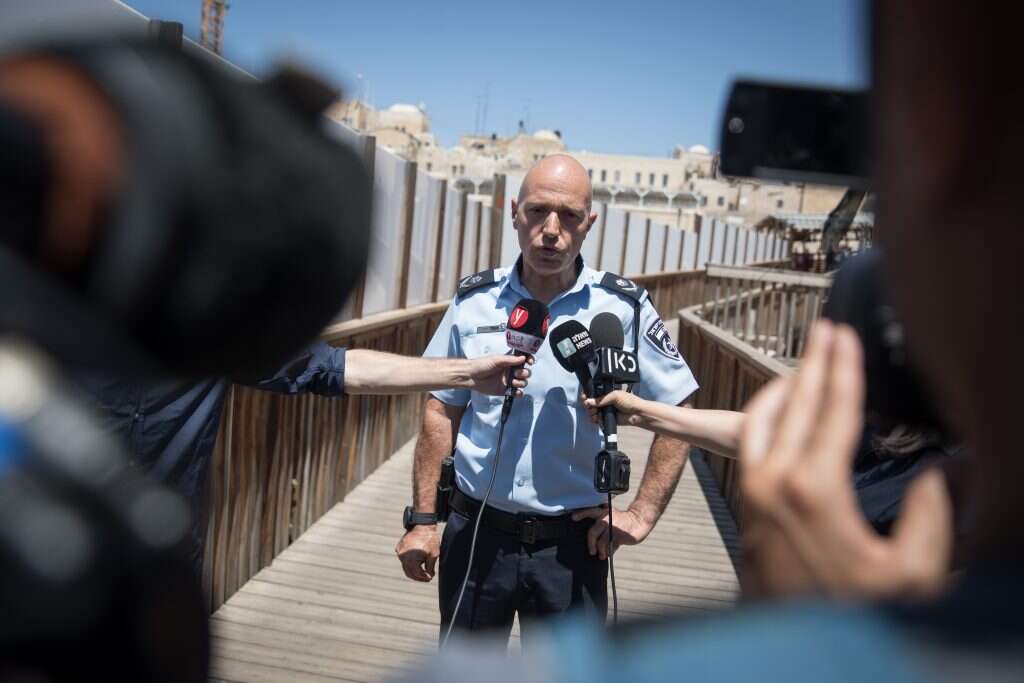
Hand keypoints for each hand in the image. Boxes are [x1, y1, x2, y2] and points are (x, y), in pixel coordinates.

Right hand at [395, 525, 440, 581]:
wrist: (423, 525)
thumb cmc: (429, 539)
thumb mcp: (433, 555)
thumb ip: (430, 568)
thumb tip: (429, 576)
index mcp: (411, 559)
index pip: (417, 574)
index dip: (424, 577)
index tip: (430, 578)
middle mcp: (403, 557)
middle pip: (409, 572)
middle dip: (418, 577)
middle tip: (426, 578)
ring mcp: (399, 552)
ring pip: (405, 566)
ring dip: (413, 570)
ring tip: (422, 571)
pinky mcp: (399, 548)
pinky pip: (403, 559)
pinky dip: (409, 563)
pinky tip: (416, 563)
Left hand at [466, 354, 532, 395]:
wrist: (471, 376)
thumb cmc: (481, 365)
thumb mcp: (496, 360)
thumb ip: (511, 359)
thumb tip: (523, 358)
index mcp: (509, 361)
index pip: (524, 360)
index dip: (529, 360)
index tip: (530, 362)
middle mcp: (510, 371)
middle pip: (526, 373)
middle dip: (524, 373)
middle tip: (516, 373)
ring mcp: (508, 381)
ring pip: (523, 383)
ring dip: (521, 383)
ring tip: (512, 382)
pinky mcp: (505, 391)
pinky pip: (517, 393)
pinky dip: (519, 393)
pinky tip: (515, 391)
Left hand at [571, 505, 653, 560]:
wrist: (640, 520)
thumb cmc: (625, 521)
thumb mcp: (613, 518)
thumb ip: (603, 526)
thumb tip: (595, 540)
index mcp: (603, 512)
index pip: (590, 511)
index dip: (581, 514)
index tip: (573, 518)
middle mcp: (606, 518)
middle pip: (593, 532)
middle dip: (591, 544)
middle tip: (592, 551)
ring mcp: (613, 527)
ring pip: (601, 542)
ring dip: (600, 550)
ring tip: (601, 555)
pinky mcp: (619, 535)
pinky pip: (610, 546)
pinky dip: (609, 552)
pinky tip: (609, 554)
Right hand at [583, 390, 645, 426]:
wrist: (637, 414)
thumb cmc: (629, 401)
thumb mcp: (614, 396)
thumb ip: (601, 399)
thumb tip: (588, 402)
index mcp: (606, 393)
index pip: (593, 393)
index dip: (587, 395)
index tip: (584, 397)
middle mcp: (604, 402)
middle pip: (590, 403)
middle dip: (587, 404)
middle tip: (588, 405)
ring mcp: (605, 411)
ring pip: (592, 411)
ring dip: (591, 412)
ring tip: (594, 412)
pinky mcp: (606, 419)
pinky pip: (596, 420)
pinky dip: (594, 419)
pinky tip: (596, 418)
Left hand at [739, 321, 952, 599]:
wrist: (795, 652)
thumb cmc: (853, 614)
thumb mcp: (912, 570)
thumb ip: (930, 513)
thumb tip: (941, 469)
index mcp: (812, 488)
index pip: (832, 410)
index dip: (842, 368)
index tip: (843, 334)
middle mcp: (773, 482)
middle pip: (792, 404)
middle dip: (811, 364)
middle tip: (824, 331)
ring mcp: (753, 495)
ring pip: (761, 421)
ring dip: (783, 387)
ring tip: (802, 366)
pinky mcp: (747, 509)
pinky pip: (751, 444)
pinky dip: (767, 417)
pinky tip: (782, 417)